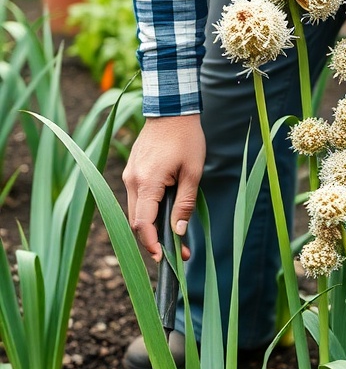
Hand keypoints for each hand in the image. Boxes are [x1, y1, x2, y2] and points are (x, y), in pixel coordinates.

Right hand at [122, 113, 205, 260]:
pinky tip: (166, 216)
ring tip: (176, 236)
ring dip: (152, 227)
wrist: (171, 110)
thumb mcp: (193, 173)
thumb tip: (180, 230)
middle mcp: (132, 180)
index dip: (151, 244)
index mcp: (147, 182)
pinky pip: (137, 198)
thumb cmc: (186, 139)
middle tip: (178, 253)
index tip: (164, 258)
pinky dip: (149, 212)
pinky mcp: (132, 171)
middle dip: (154, 240)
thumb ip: (185, 204)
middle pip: (137, 221)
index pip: (143, 223)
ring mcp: (129, 175)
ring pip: (136, 211)